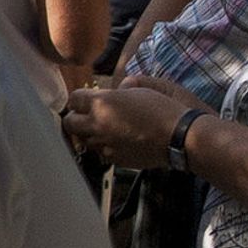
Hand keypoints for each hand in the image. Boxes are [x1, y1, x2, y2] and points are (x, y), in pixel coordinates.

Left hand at [61, 72, 198, 168]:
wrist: (178, 138)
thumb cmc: (163, 110)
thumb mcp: (143, 89)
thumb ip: (122, 89)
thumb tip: (117, 90)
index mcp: (102, 103)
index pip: (73, 99)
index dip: (80, 98)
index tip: (86, 99)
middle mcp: (97, 124)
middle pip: (69, 122)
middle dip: (76, 117)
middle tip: (88, 115)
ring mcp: (104, 144)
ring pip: (83, 140)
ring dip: (89, 133)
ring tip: (106, 128)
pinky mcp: (113, 159)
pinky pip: (100, 152)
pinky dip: (105, 146)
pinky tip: (120, 141)